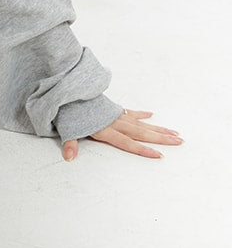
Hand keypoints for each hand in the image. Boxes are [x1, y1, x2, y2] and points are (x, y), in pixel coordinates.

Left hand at [62, 109, 182, 160]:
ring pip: (141, 123)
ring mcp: (116, 115)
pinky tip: (151, 114)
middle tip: (179, 141)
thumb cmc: (69, 111)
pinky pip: (130, 112)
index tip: (159, 155)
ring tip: (174, 133)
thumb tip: (68, 157)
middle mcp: (115, 123)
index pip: (128, 143)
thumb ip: (71, 144)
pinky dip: (141, 114)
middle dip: (161, 138)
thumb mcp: (67, 129)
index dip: (143, 150)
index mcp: (106, 130)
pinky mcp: (113, 109)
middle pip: (142, 132)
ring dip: (158, 128)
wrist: (68, 89)